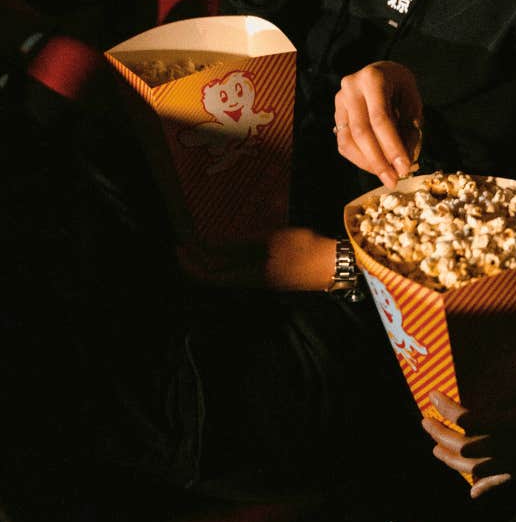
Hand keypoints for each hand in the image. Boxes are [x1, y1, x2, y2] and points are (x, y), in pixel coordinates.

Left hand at [178, 227, 336, 291]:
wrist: (330, 264)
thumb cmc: (303, 249)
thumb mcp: (270, 240)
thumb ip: (241, 245)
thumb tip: (210, 247)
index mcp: (249, 274)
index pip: (210, 274)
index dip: (191, 262)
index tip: (179, 247)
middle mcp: (250, 281)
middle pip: (214, 277)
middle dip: (194, 264)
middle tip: (181, 247)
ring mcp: (259, 280)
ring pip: (224, 275)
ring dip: (208, 263)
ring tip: (199, 246)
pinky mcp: (268, 276)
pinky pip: (237, 272)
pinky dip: (224, 262)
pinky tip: (224, 249)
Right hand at [334, 62, 423, 188]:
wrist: (381, 72)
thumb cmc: (400, 86)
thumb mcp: (412, 100)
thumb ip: (409, 127)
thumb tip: (404, 160)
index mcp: (372, 79)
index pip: (380, 119)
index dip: (392, 146)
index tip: (404, 168)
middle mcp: (350, 88)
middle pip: (361, 132)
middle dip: (378, 161)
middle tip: (393, 181)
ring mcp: (339, 101)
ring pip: (348, 141)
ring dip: (368, 163)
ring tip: (387, 176)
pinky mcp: (336, 114)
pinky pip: (344, 142)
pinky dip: (359, 158)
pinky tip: (375, 166)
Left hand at [421, 368, 515, 498]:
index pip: (470, 420)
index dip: (448, 409)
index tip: (433, 394)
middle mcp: (508, 446)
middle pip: (462, 446)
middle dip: (439, 434)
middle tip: (424, 419)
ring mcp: (512, 465)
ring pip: (471, 469)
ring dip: (449, 460)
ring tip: (434, 448)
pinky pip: (495, 485)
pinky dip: (481, 487)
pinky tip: (470, 491)